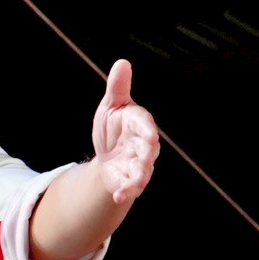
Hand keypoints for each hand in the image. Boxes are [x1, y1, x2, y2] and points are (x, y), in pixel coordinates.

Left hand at [89, 59, 159, 205]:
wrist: (108, 154)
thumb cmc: (113, 126)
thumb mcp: (112, 105)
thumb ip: (118, 88)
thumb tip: (122, 63)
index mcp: (138, 123)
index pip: (144, 124)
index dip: (147, 129)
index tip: (150, 134)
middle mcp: (143, 144)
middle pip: (147, 149)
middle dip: (146, 154)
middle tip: (145, 157)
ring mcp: (138, 163)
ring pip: (142, 170)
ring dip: (139, 176)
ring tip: (135, 183)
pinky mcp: (129, 179)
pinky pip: (130, 186)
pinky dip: (125, 191)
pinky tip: (119, 196)